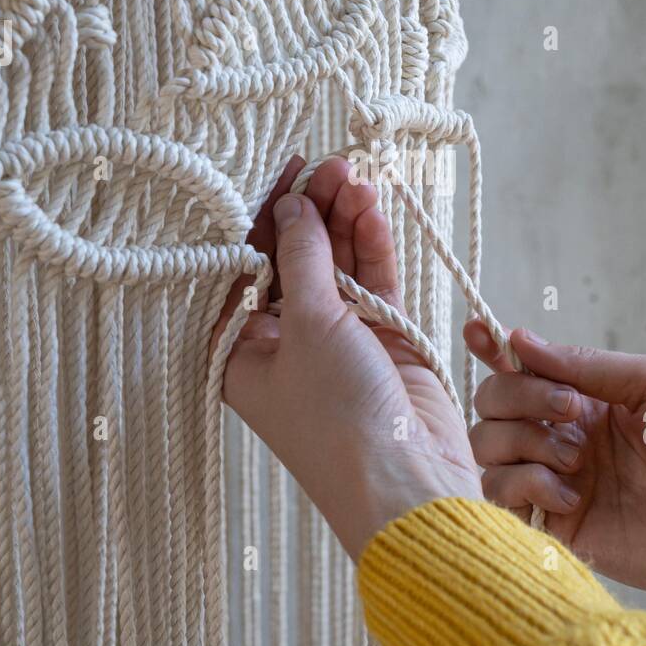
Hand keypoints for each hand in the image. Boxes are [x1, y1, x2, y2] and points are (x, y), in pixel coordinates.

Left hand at [212, 157, 481, 559]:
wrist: (405, 480)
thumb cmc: (337, 418)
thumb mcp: (308, 327)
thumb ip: (303, 258)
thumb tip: (293, 206)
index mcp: (240, 350)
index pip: (248, 266)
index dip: (268, 216)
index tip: (291, 170)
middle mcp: (284, 343)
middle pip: (295, 260)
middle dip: (314, 212)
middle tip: (334, 165)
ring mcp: (336, 341)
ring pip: (338, 266)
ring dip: (346, 223)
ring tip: (358, 178)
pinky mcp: (382, 342)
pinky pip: (373, 283)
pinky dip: (374, 248)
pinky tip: (374, 211)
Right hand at [464, 323, 645, 639]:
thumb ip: (584, 364)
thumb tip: (519, 338)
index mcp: (584, 397)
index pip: (519, 368)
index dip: (491, 348)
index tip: (478, 332)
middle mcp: (560, 434)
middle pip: (491, 402)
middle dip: (520, 397)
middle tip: (572, 410)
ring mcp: (554, 479)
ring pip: (487, 447)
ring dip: (524, 442)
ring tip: (579, 460)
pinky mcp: (554, 525)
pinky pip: (502, 496)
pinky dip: (526, 484)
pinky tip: (572, 492)